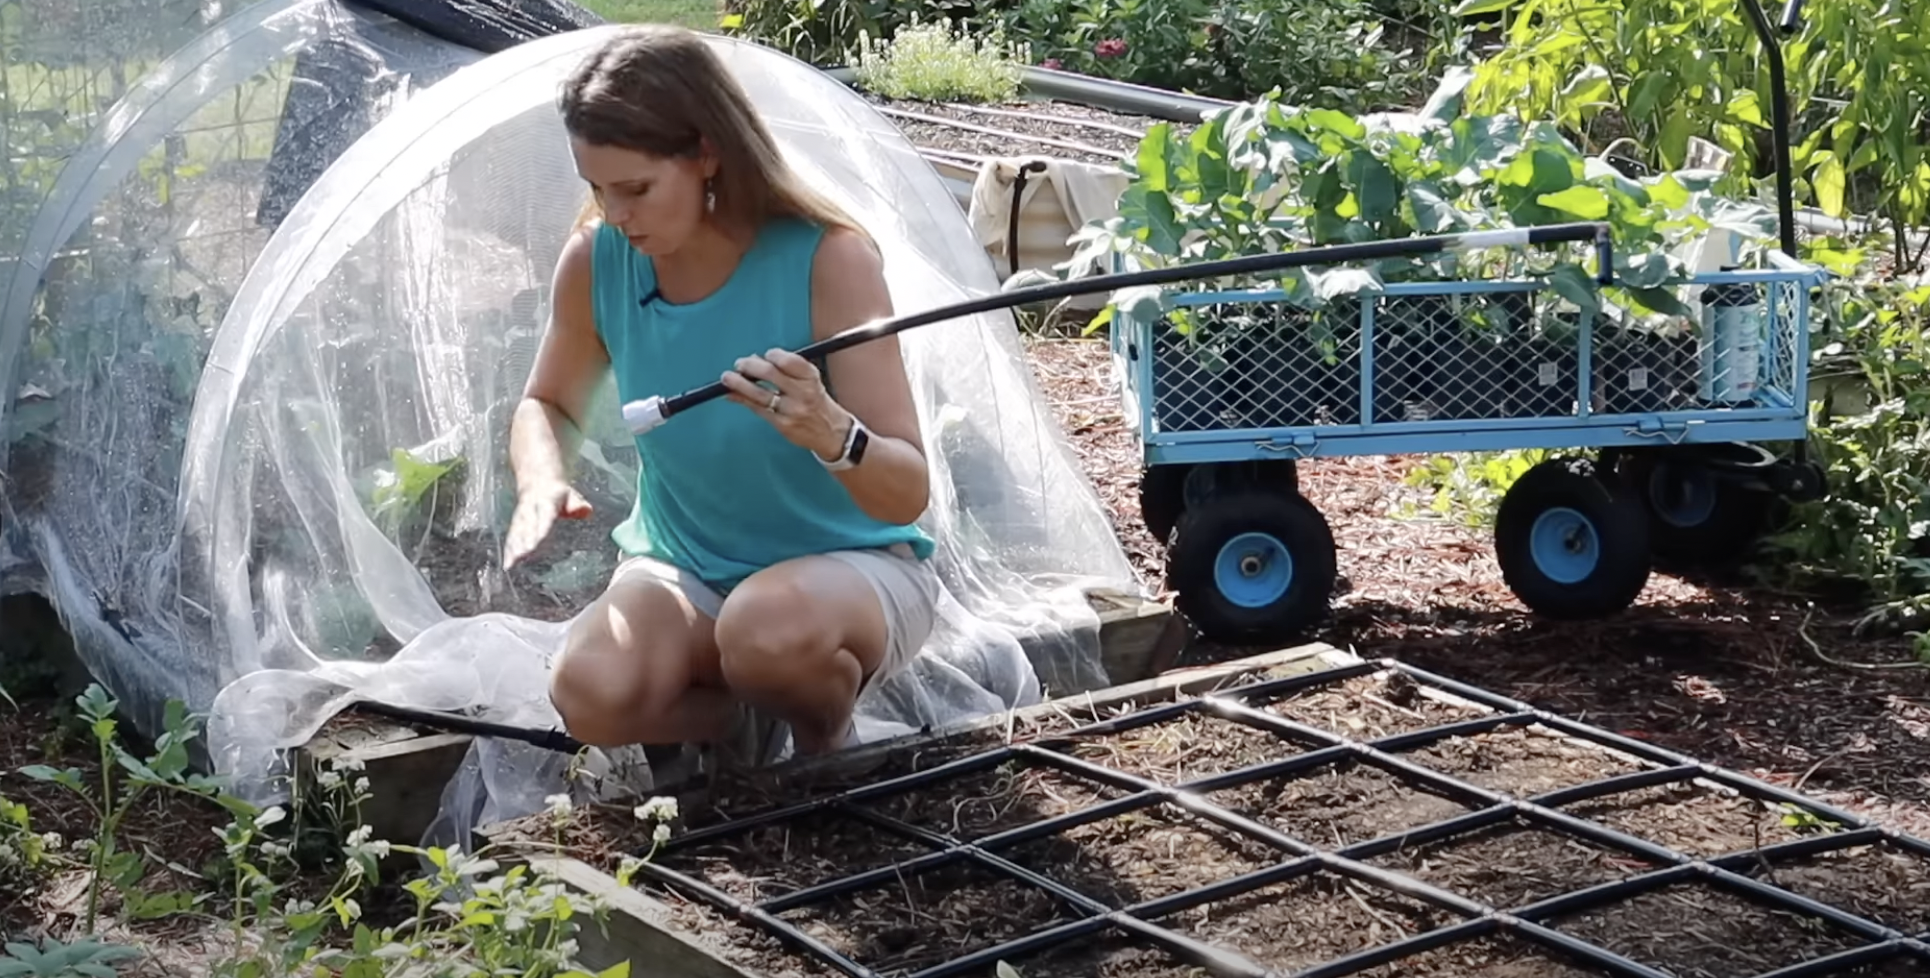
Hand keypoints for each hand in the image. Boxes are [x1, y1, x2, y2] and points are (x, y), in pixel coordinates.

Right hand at [503, 479, 592, 570]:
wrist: (537, 482)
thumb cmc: (557, 494)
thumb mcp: (571, 495)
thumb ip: (578, 505)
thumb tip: (586, 512)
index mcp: (546, 503)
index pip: (544, 517)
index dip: (540, 530)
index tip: (536, 543)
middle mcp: (530, 511)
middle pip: (526, 527)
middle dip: (524, 541)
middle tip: (522, 555)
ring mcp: (521, 518)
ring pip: (516, 533)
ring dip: (513, 548)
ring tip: (511, 563)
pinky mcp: (515, 525)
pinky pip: (511, 538)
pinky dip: (508, 551)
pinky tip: (507, 564)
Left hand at [720, 347, 852, 460]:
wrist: (832, 433)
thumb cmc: (816, 402)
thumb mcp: (810, 381)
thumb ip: (786, 370)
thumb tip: (755, 360)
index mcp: (811, 377)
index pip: (789, 360)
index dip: (772, 355)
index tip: (764, 355)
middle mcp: (803, 392)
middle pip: (770, 373)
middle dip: (750, 366)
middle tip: (739, 364)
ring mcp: (792, 410)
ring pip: (760, 393)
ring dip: (739, 384)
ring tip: (727, 378)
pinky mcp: (782, 425)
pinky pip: (757, 409)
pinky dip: (742, 400)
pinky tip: (732, 395)